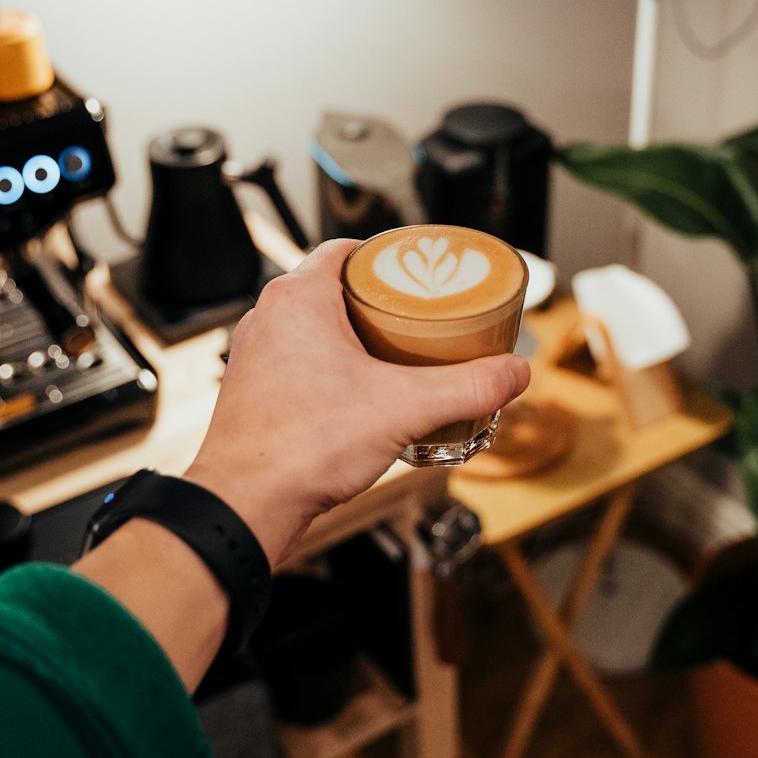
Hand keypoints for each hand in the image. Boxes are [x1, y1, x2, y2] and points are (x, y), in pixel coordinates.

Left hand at [184, 238, 530, 564]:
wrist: (243, 506)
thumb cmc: (299, 448)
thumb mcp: (404, 409)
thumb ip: (468, 388)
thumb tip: (514, 373)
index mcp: (298, 298)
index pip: (347, 250)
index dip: (389, 258)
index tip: (421, 275)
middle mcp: (269, 318)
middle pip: (336, 289)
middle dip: (382, 303)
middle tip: (423, 320)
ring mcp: (257, 356)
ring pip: (317, 329)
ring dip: (358, 339)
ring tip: (401, 359)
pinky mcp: (256, 393)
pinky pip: (301, 363)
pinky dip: (334, 370)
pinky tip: (364, 398)